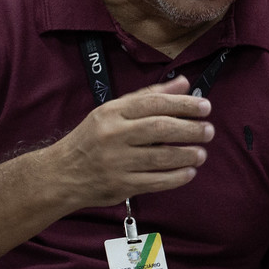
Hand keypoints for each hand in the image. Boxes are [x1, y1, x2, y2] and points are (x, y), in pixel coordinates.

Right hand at [52, 76, 213, 208]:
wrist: (59, 174)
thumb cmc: (92, 138)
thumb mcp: (113, 111)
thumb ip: (149, 96)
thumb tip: (184, 83)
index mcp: (112, 113)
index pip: (153, 103)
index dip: (183, 104)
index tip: (205, 106)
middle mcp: (113, 135)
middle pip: (160, 128)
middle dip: (190, 129)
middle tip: (209, 131)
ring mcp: (116, 162)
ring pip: (161, 157)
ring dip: (187, 155)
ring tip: (201, 153)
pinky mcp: (120, 185)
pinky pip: (156, 181)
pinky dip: (177, 177)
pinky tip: (189, 172)